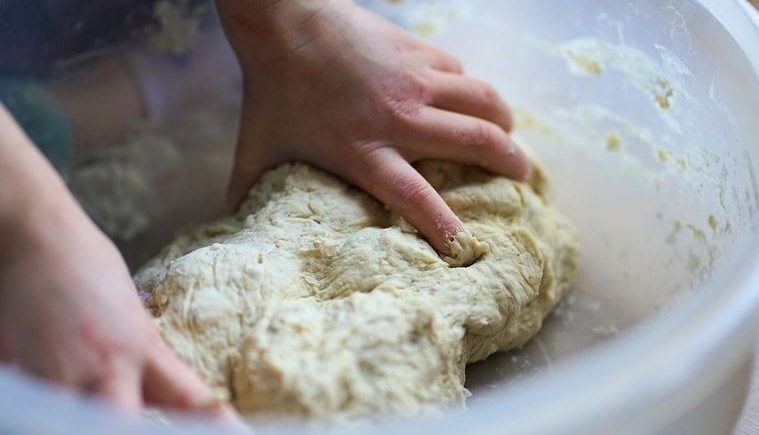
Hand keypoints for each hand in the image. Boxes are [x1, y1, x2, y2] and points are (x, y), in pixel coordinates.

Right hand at [0, 107, 230, 416]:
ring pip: (73, 422)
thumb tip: (148, 380)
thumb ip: (140, 348)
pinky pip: (34, 403)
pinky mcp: (16, 373)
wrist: (31, 234)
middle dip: (127, 429)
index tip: (236, 434)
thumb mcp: (128, 308)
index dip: (215, 425)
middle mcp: (103, 368)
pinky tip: (47, 372)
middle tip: (132, 419)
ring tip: (84, 386)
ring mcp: (55, 375)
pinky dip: (43, 403)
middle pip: (123, 427)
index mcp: (140, 346)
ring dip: (80, 416)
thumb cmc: (84, 261)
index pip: (189, 399)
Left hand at [217, 0, 529, 254]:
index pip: (415, 196)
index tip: (468, 247)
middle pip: (476, 141)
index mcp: (364, 150)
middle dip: (510, 163)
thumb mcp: (257, 150)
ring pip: (484, 100)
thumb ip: (248, 192)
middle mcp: (400, 117)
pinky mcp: (420, 52)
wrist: (284, 22)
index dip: (445, 226)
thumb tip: (230, 226)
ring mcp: (416, 81)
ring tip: (510, 137)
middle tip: (523, 177)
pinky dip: (472, 90)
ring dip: (505, 122)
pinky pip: (463, 73)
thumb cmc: (271, 91)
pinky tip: (465, 98)